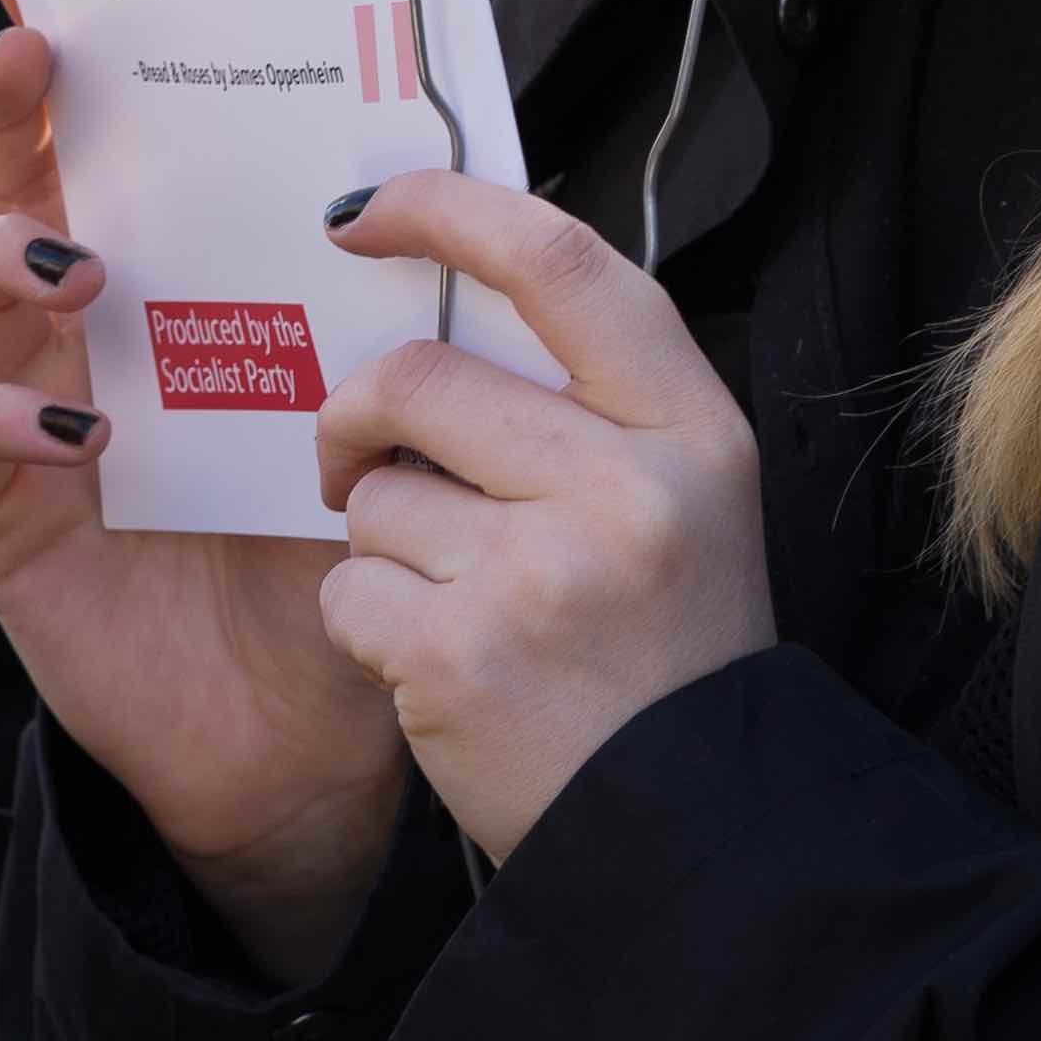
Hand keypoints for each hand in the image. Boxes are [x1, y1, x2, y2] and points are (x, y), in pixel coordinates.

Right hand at [0, 17, 407, 977]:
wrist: (321, 723)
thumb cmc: (354, 532)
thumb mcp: (385, 385)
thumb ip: (398, 276)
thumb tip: (456, 133)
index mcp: (187, 271)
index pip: (120, 136)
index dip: (76, 48)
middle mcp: (95, 325)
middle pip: (20, 182)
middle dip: (11, 107)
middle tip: (36, 51)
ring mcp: (37, 414)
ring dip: (10, 252)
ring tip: (84, 265)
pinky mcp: (11, 520)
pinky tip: (70, 425)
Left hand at [314, 174, 774, 864]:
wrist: (693, 830)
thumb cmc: (669, 651)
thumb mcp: (684, 495)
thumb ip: (591, 401)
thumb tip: (443, 296)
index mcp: (690, 425)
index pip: (560, 263)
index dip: (448, 210)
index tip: (365, 211)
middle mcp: (627, 485)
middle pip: (423, 379)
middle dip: (362, 418)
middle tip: (359, 461)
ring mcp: (543, 571)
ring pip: (376, 496)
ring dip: (382, 544)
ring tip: (455, 600)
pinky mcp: (462, 655)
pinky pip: (347, 593)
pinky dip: (365, 628)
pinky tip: (433, 664)